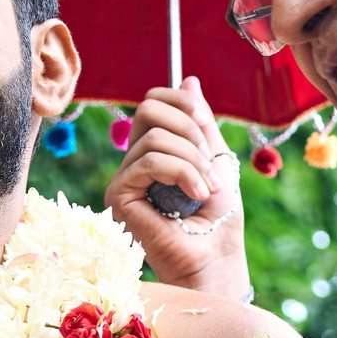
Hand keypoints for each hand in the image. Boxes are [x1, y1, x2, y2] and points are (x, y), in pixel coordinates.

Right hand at [107, 78, 250, 298]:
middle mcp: (134, 162)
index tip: (208, 127)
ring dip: (192, 159)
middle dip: (189, 127)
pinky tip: (197, 194)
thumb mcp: (216, 159)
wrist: (215, 259)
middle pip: (148, 108)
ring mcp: (123, 179)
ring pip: (155, 137)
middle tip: (209, 159)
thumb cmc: (218, 219)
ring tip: (208, 188)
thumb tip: (189, 79)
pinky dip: (182, 172)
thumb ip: (201, 123)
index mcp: (155, 151)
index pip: (155, 102)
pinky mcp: (118, 196)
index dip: (183, 103)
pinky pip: (149, 161)